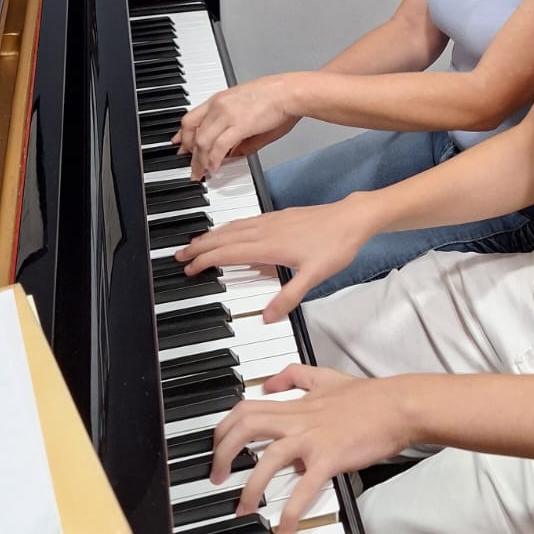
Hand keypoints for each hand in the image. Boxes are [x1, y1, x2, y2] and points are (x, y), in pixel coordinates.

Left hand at [173, 76, 299, 178]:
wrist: (289, 92)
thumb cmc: (277, 98)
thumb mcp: (249, 113)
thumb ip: (237, 134)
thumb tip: (232, 153)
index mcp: (219, 99)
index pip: (191, 118)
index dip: (183, 135)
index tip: (179, 144)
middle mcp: (218, 105)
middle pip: (192, 131)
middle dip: (188, 152)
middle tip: (191, 166)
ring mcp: (226, 114)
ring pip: (202, 141)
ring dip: (199, 160)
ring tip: (201, 172)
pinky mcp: (238, 125)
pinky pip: (218, 147)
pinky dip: (213, 160)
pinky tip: (214, 167)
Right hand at [175, 199, 371, 320]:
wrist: (353, 218)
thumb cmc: (336, 244)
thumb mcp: (314, 276)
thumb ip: (289, 296)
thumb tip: (267, 317)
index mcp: (270, 244)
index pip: (228, 252)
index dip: (206, 260)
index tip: (190, 268)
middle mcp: (267, 229)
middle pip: (225, 237)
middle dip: (200, 246)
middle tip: (181, 255)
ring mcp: (273, 220)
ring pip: (234, 227)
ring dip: (213, 235)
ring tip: (197, 244)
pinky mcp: (281, 216)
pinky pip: (246, 221)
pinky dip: (230, 228)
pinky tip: (232, 232)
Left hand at [211, 365, 412, 533]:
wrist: (399, 406)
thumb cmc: (369, 396)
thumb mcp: (326, 376)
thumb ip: (296, 375)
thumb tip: (270, 382)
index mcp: (296, 404)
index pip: (247, 408)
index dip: (224, 427)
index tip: (217, 445)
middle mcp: (298, 419)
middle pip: (246, 428)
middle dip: (223, 453)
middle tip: (217, 477)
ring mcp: (313, 439)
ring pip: (268, 459)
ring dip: (250, 487)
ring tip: (242, 509)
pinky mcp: (330, 458)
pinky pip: (304, 489)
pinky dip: (291, 513)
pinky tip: (285, 531)